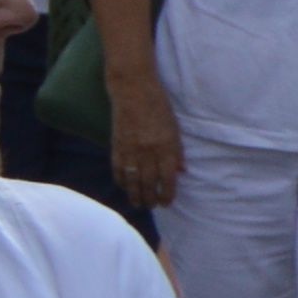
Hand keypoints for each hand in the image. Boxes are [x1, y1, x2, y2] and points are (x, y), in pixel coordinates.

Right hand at [108, 87, 182, 213]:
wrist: (133, 91)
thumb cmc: (159, 108)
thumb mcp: (174, 129)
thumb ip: (177, 152)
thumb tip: (181, 172)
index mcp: (166, 147)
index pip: (167, 178)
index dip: (167, 193)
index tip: (167, 202)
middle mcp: (148, 151)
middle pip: (148, 183)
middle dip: (150, 199)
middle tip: (152, 206)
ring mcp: (130, 149)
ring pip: (132, 180)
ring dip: (135, 195)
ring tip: (138, 204)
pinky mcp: (116, 145)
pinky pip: (118, 169)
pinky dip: (120, 180)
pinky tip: (123, 187)